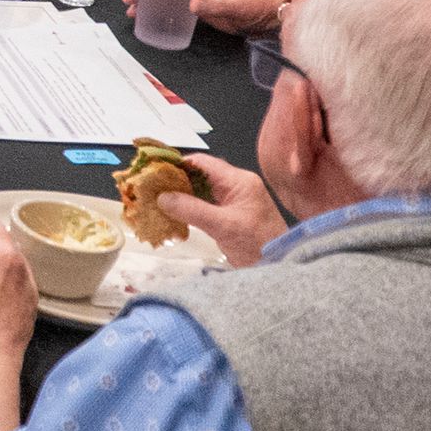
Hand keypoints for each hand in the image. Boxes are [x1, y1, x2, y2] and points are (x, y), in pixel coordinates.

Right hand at [166, 154, 289, 267]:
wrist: (280, 267)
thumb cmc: (259, 246)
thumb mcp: (223, 226)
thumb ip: (192, 210)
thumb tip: (163, 197)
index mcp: (240, 181)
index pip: (203, 163)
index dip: (177, 164)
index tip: (155, 171)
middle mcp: (237, 186)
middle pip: (200, 175)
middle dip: (176, 180)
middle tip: (151, 187)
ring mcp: (233, 201)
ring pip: (201, 190)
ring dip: (181, 194)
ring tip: (157, 199)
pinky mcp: (229, 215)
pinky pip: (204, 204)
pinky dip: (188, 207)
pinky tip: (173, 213)